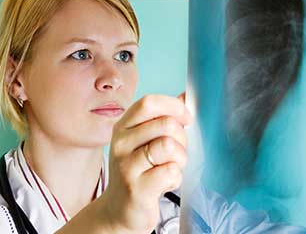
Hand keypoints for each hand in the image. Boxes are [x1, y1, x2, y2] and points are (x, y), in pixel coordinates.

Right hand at [99, 93, 190, 232]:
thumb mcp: (145, 140)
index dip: (174, 107)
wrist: (119, 209)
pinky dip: (176, 178)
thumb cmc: (139, 171)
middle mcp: (121, 143)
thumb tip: (185, 96)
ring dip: (180, 158)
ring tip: (171, 167)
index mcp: (123, 126)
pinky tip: (165, 183)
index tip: (186, 119)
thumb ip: (164, 117)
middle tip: (177, 152)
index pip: (149, 103)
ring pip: (169, 146)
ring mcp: (126, 166)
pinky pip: (170, 172)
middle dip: (182, 138)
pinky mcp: (137, 189)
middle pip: (166, 124)